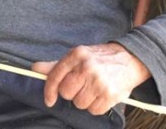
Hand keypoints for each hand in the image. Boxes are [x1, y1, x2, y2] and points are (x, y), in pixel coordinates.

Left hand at [31, 43, 150, 114]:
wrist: (130, 58)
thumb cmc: (99, 58)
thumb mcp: (78, 56)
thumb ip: (56, 65)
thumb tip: (35, 68)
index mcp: (76, 55)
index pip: (55, 76)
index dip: (49, 91)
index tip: (49, 100)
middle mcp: (87, 67)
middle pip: (66, 93)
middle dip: (71, 93)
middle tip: (81, 86)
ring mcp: (99, 81)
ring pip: (79, 104)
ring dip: (84, 100)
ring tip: (93, 89)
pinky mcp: (111, 95)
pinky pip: (94, 111)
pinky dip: (96, 106)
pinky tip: (101, 95)